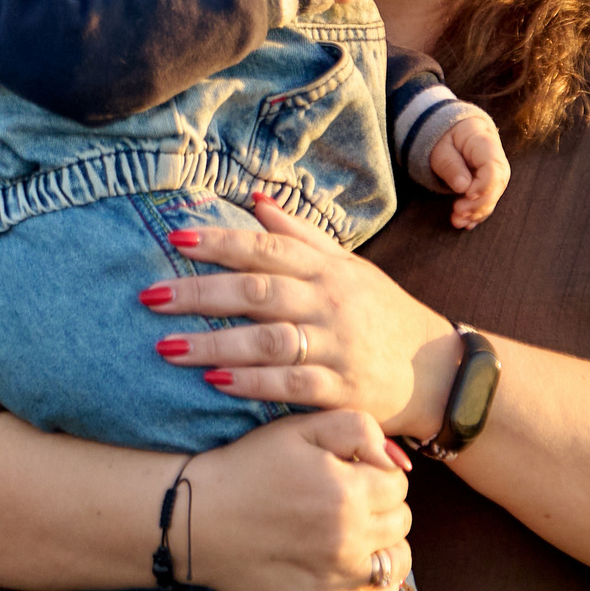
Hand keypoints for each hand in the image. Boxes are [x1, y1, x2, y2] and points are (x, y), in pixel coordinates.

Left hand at [145, 201, 459, 436]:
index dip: (220, 241)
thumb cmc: (379, 312)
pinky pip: (293, 387)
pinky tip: (214, 381)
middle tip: (150, 296)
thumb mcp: (348, 266)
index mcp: (326, 269)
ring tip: (167, 346)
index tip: (174, 238)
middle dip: (201, 292)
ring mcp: (338, 347)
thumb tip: (254, 200)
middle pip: (259, 291)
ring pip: (270, 341)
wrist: (438, 372)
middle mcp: (330, 303)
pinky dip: (253, 384)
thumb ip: (300, 237)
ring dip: (215, 344)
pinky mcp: (344, 390)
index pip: (266, 247)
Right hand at [183, 411, 416, 590]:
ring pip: (395, 563)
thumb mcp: (296, 429)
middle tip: (347, 500)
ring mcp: (337, 579)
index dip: (376, 474)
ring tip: (354, 534)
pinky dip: (376, 589)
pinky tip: (357, 570)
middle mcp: (349, 538)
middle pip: (400, 521)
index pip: (398, 484)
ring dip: (385, 545)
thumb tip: (398, 459)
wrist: (195, 517)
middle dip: (381, 506)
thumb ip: (356, 429)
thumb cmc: (246, 468)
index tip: (351, 473)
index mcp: (346, 491)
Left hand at [430, 107, 509, 228]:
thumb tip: (463, 187)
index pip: (493, 168)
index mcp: (486, 144)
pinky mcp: (491, 186)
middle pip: (496, 186)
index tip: (468, 195)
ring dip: (477, 212)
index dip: (484, 185)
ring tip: (457, 221)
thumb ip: (451, 165)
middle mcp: (498, 161)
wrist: (457, 132)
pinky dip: (477, 214)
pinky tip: (466, 224)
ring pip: (493, 197)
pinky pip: (488, 201)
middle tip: (458, 212)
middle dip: (479, 203)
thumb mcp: (441, 147)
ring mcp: (497, 174)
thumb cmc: (447, 138)